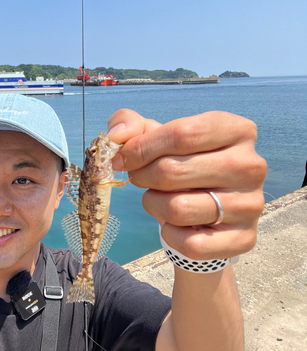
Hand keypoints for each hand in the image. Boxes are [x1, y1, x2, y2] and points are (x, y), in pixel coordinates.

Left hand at [107, 109, 266, 259]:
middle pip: (173, 171)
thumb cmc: (181, 163)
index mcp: (235, 130)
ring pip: (178, 208)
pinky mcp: (244, 238)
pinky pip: (190, 243)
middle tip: (138, 178)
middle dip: (142, 176)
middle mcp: (251, 165)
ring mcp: (251, 204)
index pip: (181, 134)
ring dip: (153, 204)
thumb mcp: (157, 136)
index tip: (121, 159)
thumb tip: (116, 136)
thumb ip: (130, 124)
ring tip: (157, 199)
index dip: (141, 148)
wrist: (208, 207)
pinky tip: (174, 224)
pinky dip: (170, 235)